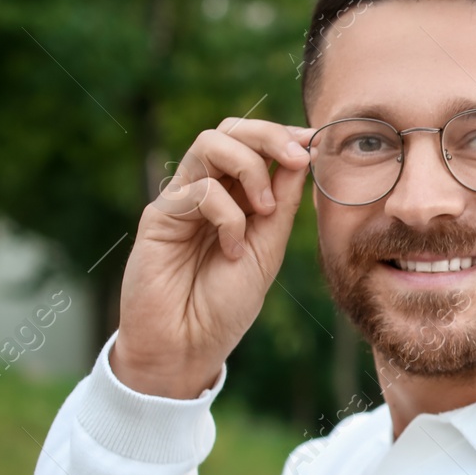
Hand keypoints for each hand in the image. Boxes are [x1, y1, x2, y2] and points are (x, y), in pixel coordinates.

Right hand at [109, 117, 312, 398]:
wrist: (188, 345)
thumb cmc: (226, 303)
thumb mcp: (268, 249)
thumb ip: (282, 205)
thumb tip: (302, 157)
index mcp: (236, 196)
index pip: (254, 143)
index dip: (284, 135)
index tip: (316, 142)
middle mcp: (206, 190)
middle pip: (230, 129)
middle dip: (269, 135)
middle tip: (298, 158)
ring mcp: (181, 200)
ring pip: (210, 143)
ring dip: (250, 168)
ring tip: (266, 209)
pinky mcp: (159, 216)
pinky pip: (199, 189)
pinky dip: (228, 216)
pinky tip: (232, 249)